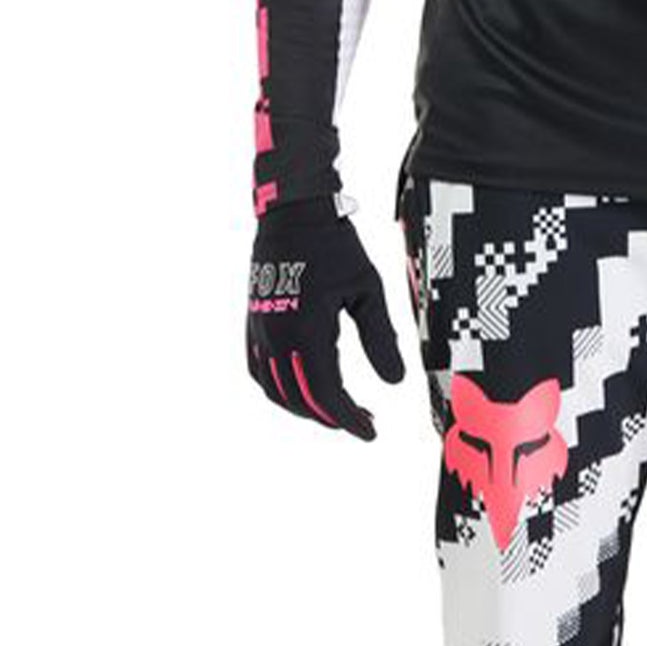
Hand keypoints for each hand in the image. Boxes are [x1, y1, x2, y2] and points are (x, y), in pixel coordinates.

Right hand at [246, 198, 405, 437]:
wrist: (294, 213)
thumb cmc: (335, 246)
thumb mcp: (367, 290)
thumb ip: (380, 337)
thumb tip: (394, 383)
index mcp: (307, 331)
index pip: (325, 393)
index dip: (348, 419)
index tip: (370, 431)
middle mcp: (277, 337)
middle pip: (299, 399)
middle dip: (331, 417)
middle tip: (361, 420)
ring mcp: (260, 330)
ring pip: (274, 390)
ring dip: (303, 407)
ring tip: (334, 407)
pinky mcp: (253, 321)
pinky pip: (258, 370)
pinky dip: (278, 388)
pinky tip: (299, 387)